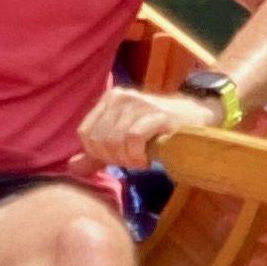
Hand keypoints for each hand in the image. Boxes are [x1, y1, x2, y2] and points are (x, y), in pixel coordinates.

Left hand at [79, 85, 216, 169]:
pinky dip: (139, 155)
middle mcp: (121, 97)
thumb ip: (96, 154)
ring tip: (142, 159)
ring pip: (116, 141)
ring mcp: (139, 104)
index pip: (85, 134)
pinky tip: (148, 158)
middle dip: (115, 159)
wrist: (195, 116)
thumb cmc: (156, 130)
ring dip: (129, 159)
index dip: (98, 154)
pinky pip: (134, 139)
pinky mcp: (157, 114)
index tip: (118, 157)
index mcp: (109, 99)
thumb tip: (71, 168)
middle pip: (100, 140)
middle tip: (133, 160)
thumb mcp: (122, 140)